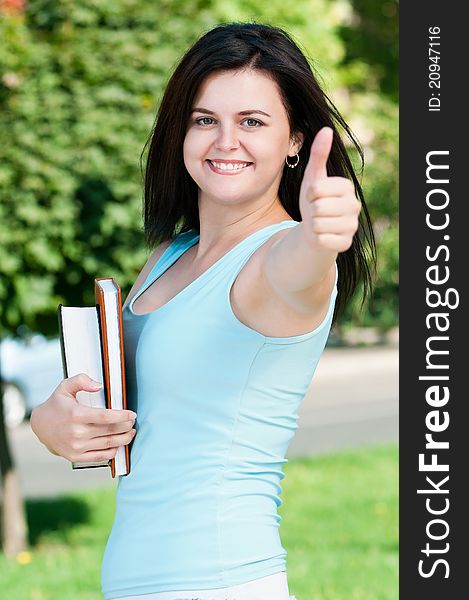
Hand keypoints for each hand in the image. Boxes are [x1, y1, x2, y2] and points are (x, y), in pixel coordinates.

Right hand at [30, 373, 136, 463]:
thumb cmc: (56, 405)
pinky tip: (119, 444)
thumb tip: (99, 386)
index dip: (122, 416)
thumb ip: (82, 380)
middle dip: (126, 426)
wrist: (40, 426)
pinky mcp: (75, 457)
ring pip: (108, 444)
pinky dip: (113, 451)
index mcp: (76, 415)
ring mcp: (76, 447)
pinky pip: (100, 456)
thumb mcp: (65, 387)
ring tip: (131, 432)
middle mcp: (77, 433)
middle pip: (110, 431)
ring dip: (124, 439)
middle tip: (133, 422)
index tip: (132, 414)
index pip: (105, 417)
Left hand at [299, 126, 360, 252]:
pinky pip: (321, 240)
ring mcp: (352, 226)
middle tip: (316, 211)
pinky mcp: (345, 243)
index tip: (314, 196)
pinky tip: (321, 235)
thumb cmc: (313, 201)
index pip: (317, 188)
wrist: (314, 229)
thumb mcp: (313, 177)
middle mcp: (354, 205)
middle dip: (311, 210)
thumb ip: (319, 154)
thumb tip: (326, 129)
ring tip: (318, 223)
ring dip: (312, 225)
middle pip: (318, 207)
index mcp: (346, 186)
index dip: (309, 194)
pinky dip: (316, 239)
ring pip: (318, 224)